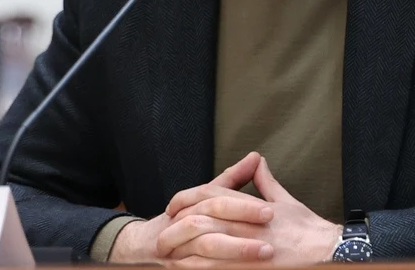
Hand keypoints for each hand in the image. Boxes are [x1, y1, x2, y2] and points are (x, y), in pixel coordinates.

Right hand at [112, 152, 267, 264]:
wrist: (143, 248)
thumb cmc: (182, 221)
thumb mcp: (206, 199)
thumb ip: (231, 180)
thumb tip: (255, 156)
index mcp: (189, 205)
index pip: (214, 199)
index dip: (242, 205)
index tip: (270, 211)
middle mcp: (179, 225)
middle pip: (208, 219)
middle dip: (238, 222)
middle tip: (269, 230)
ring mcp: (176, 249)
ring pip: (204, 246)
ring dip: (235, 250)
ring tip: (263, 252)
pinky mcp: (178, 267)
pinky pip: (197, 267)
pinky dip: (219, 266)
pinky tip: (242, 268)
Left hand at [164, 156, 341, 265]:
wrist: (325, 251)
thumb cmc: (307, 228)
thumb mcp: (285, 200)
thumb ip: (266, 182)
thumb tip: (257, 163)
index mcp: (250, 205)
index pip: (211, 195)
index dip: (189, 197)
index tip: (174, 204)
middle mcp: (245, 224)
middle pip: (201, 218)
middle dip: (178, 224)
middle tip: (163, 231)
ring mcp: (245, 247)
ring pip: (204, 244)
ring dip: (182, 249)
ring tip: (166, 254)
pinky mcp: (248, 267)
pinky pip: (215, 268)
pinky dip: (197, 267)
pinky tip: (185, 269)